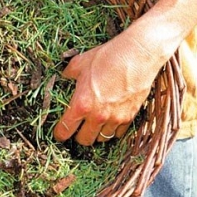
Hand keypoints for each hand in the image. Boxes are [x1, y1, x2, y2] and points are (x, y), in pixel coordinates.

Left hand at [53, 27, 168, 145]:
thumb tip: (65, 76)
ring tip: (96, 124)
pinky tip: (111, 120)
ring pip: (102, 138)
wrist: (137, 55)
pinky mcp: (129, 116)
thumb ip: (69, 73)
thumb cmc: (108, 57)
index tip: (60, 133)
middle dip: (79, 136)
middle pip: (84, 140)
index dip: (60, 134)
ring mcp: (115, 118)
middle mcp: (97, 116)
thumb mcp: (81, 62)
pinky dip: (114, 129)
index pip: (65, 131)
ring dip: (97, 133)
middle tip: (79, 128)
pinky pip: (119, 132)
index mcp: (81, 104)